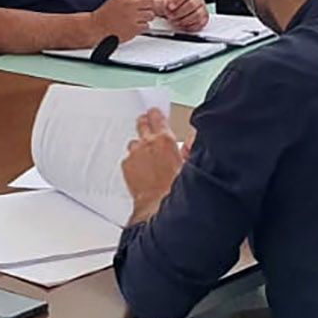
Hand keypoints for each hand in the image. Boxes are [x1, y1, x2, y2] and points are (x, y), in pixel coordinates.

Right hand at [94, 0, 165, 42]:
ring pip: (151, 15)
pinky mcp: (134, 28)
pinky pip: (146, 26)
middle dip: (155, 6)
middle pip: (152, 2)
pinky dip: (143, 27)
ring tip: (138, 20)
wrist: (96, 27)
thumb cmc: (105, 15)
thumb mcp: (117, 0)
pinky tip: (135, 27)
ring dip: (147, 18)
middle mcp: (130, 4)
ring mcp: (132, 16)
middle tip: (153, 9)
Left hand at [122, 108, 189, 222]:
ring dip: (139, 147)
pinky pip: (128, 159)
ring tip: (145, 157)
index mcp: (165, 140)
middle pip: (141, 124)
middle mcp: (147, 143)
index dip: (155, 114)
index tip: (155, 113)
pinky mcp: (126, 166)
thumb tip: (192, 140)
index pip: (157, 117)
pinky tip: (140, 171)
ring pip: (133, 143)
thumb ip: (189, 149)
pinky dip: (133, 163)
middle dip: (144, 123)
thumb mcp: (189, 165)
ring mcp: (134, 154)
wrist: (158, 204)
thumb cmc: (175, 188)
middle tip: (146, 125)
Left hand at [159, 0, 208, 31]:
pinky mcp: (204, 19)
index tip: (169, 7)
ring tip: (174, 21)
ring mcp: (202, 9)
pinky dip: (189, 26)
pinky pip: (199, 24)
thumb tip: (164, 4)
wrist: (179, 10)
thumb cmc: (174, 4)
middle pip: (191, 4)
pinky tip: (181, 24)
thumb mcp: (167, 0)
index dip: (177, 0)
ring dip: (183, 20)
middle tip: (170, 16)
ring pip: (196, 15)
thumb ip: (164, 2)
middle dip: (179, 12)